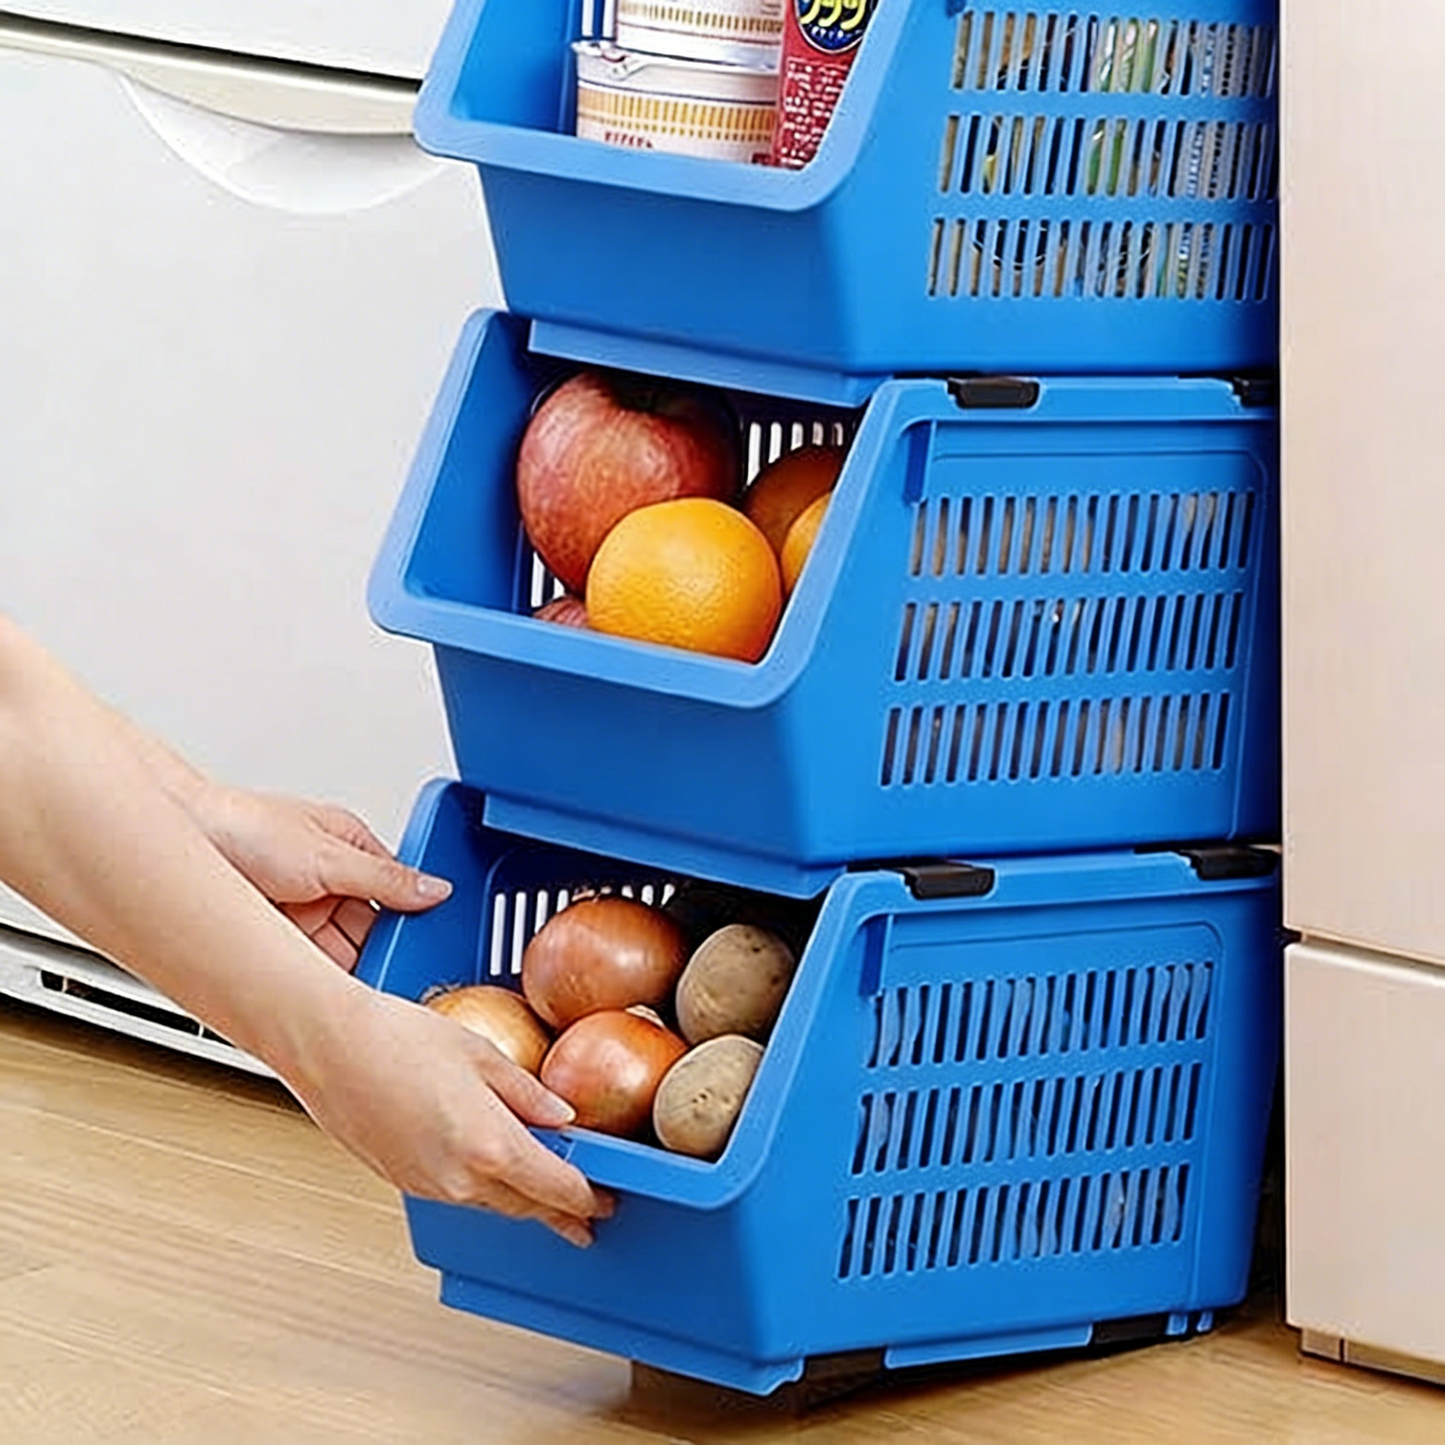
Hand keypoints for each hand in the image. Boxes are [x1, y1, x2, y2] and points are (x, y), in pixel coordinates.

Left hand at [193, 786, 451, 967]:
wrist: (180, 839)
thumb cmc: (243, 826)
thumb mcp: (329, 856)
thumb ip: (385, 879)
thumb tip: (434, 888)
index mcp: (351, 848)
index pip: (398, 890)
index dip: (414, 919)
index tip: (429, 947)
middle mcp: (329, 881)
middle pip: (372, 928)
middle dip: (385, 951)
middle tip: (400, 978)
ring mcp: (303, 911)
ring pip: (344, 951)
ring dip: (354, 970)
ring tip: (369, 992)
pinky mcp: (276, 939)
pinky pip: (310, 967)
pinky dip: (322, 981)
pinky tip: (333, 993)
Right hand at [298, 985, 612, 1246]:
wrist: (329, 1046)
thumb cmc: (397, 1039)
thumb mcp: (481, 1055)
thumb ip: (529, 1093)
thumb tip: (563, 1117)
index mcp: (490, 1146)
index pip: (557, 1188)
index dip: (588, 1200)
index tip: (606, 1202)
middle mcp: (460, 1178)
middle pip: (526, 1206)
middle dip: (560, 1211)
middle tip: (588, 1214)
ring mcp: (429, 1185)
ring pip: (492, 1203)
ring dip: (522, 1201)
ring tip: (547, 1198)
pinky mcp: (404, 1182)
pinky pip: (459, 1194)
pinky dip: (484, 1188)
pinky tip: (492, 1172)